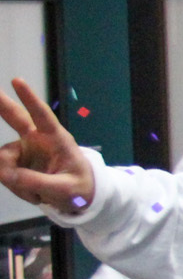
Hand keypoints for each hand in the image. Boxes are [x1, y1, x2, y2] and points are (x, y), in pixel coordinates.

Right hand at [0, 78, 93, 212]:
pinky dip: (17, 188)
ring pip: (4, 161)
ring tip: (39, 194)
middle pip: (15, 117)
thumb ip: (37, 182)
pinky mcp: (15, 163)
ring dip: (17, 181)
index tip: (17, 81)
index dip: (30, 98)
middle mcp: (37, 140)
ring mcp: (24, 150)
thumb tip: (8, 175)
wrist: (76, 197)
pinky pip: (5, 174)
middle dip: (1, 102)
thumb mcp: (64, 190)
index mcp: (57, 139)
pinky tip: (34, 194)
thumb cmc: (79, 187)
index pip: (42, 116)